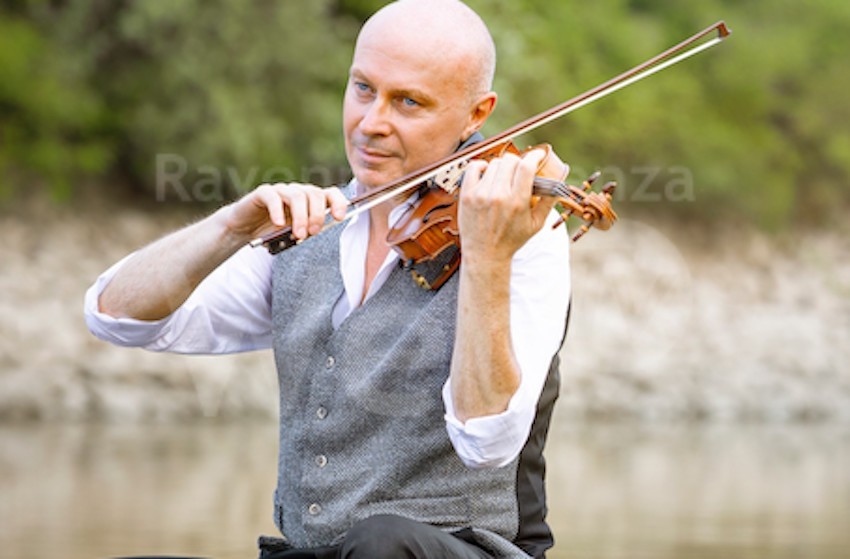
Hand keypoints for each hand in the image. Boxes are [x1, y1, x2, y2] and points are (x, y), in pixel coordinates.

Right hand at [223, 182, 348, 242]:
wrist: (245, 229)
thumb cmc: (273, 231)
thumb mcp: (295, 233)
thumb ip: (307, 230)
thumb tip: (315, 230)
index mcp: (310, 201)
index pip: (330, 194)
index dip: (338, 202)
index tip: (339, 217)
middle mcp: (298, 192)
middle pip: (315, 193)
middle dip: (317, 214)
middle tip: (313, 232)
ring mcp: (281, 191)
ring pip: (297, 195)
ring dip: (301, 216)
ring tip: (298, 234)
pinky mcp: (263, 193)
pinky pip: (273, 197)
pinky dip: (278, 211)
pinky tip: (279, 224)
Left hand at [458, 149, 561, 262]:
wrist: (485, 255)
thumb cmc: (511, 240)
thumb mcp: (536, 224)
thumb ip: (549, 203)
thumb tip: (559, 184)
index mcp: (517, 202)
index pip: (526, 166)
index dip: (535, 155)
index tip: (538, 155)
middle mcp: (498, 196)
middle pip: (510, 161)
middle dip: (518, 162)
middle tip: (519, 171)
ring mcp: (480, 195)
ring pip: (494, 164)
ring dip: (502, 167)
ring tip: (503, 178)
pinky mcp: (467, 195)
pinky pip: (473, 167)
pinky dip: (481, 166)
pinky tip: (486, 174)